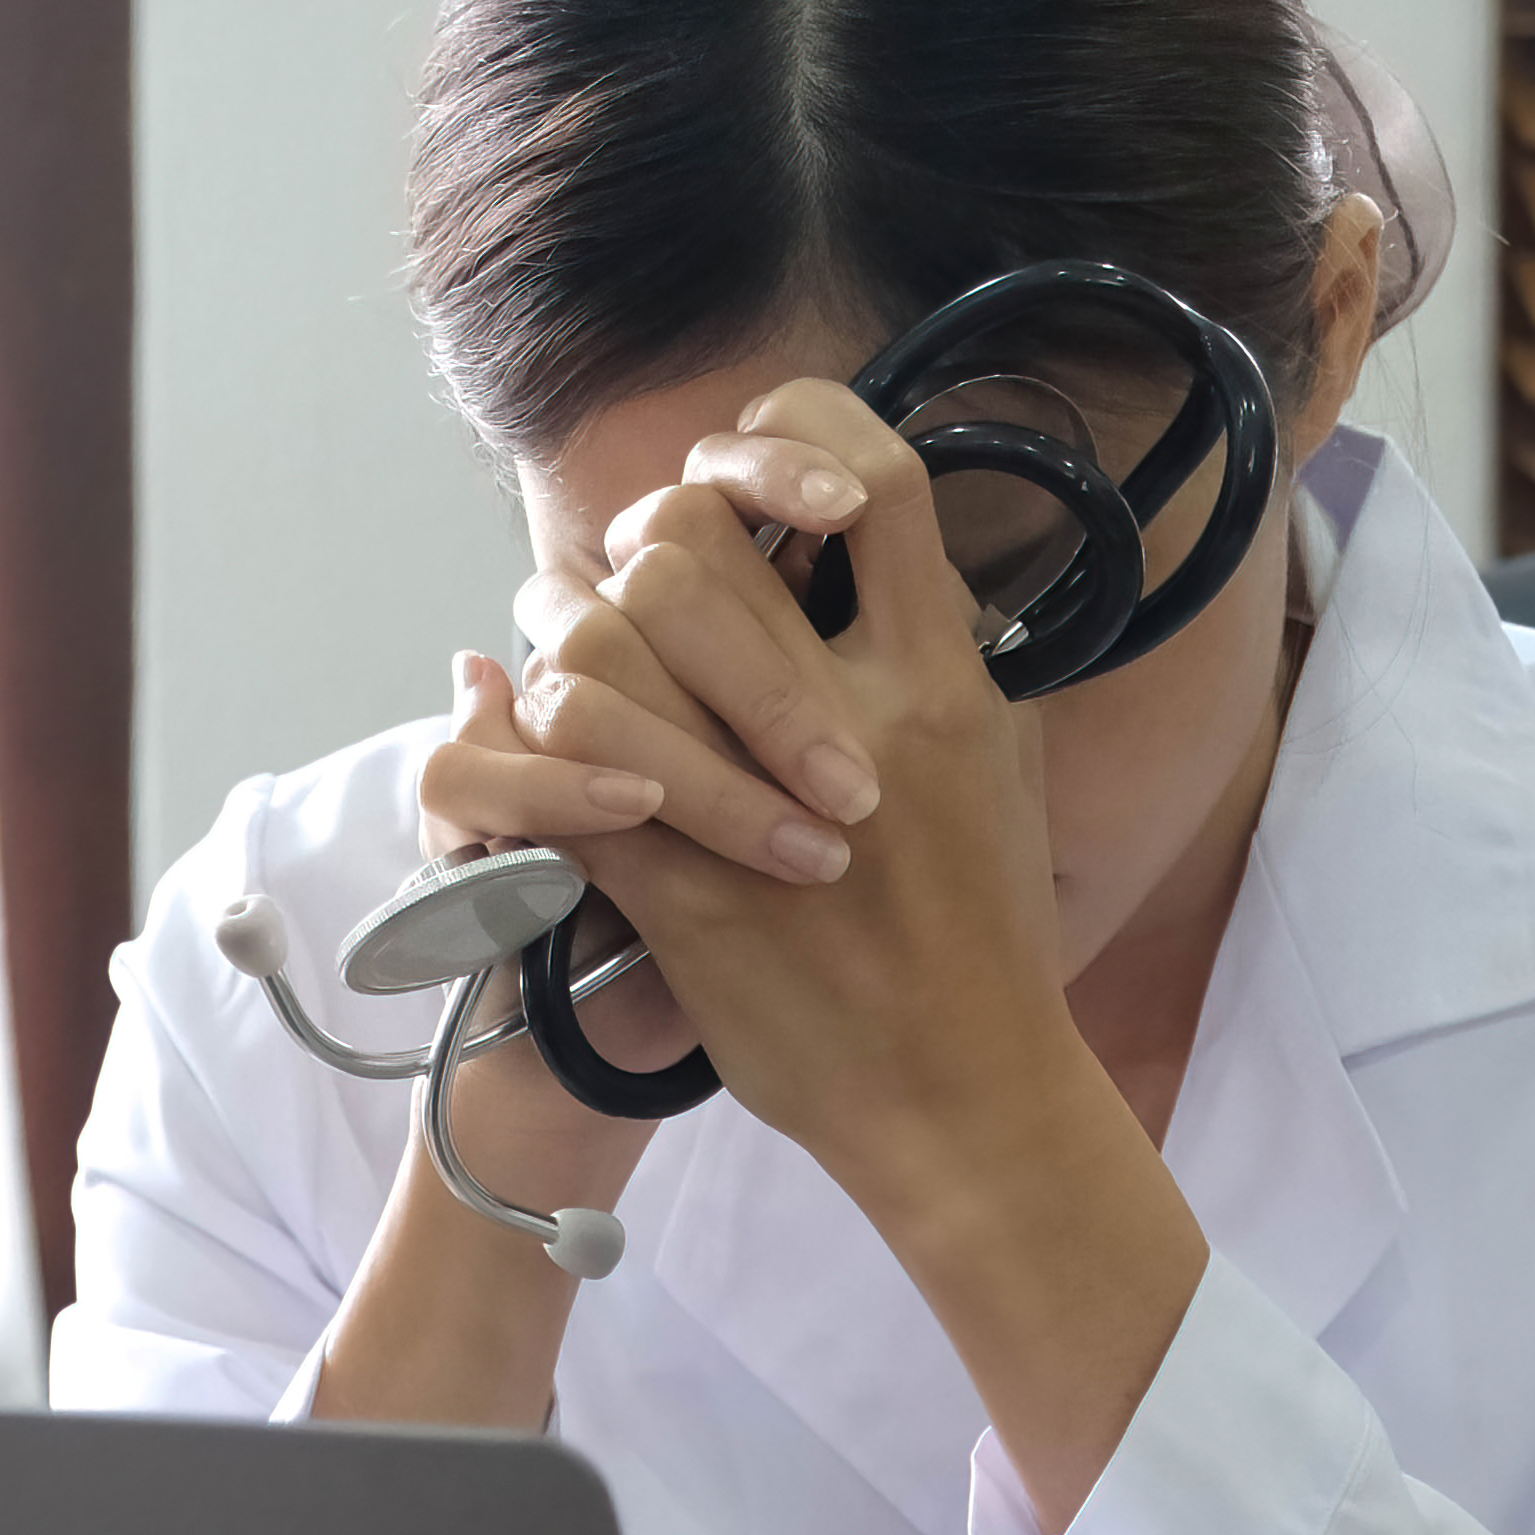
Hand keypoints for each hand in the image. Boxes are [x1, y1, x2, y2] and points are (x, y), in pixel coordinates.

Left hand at [553, 375, 1088, 1179]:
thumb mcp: (1001, 764)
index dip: (793, 441)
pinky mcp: (682, 899)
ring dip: (563, 657)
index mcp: (944, 678)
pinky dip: (533, 772)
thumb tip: (889, 552)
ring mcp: (758, 811)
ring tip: (577, 681)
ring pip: (595, 657)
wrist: (962, 1093)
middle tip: (628, 590)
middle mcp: (859, 724)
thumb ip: (942, 656)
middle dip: (635, 556)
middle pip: (689, 549)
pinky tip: (546, 775)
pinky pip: (563, 794)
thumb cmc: (987, 934)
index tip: (753, 473)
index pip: (879, 479)